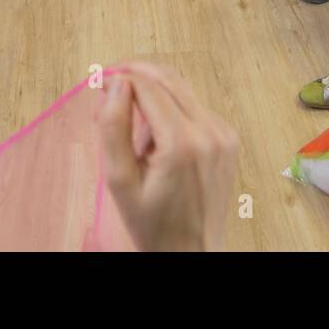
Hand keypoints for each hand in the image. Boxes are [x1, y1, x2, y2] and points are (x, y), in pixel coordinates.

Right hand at [100, 62, 238, 251]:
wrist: (192, 253)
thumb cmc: (152, 224)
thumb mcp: (119, 181)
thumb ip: (114, 128)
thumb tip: (116, 84)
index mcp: (181, 144)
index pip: (147, 87)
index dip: (120, 78)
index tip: (99, 81)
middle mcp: (209, 132)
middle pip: (168, 81)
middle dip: (137, 76)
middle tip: (110, 83)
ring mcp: (224, 135)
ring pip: (182, 92)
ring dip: (155, 96)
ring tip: (135, 133)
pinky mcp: (229, 139)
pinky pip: (196, 109)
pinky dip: (174, 112)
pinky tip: (160, 142)